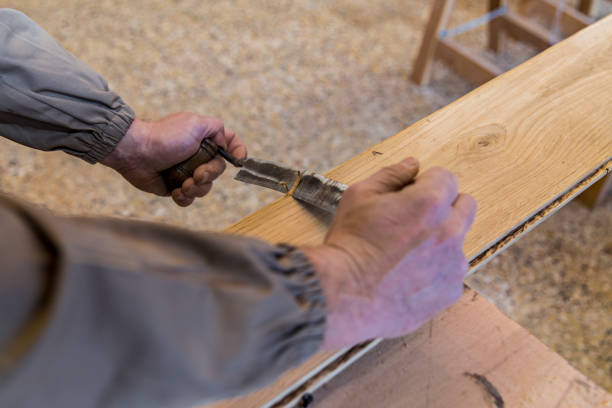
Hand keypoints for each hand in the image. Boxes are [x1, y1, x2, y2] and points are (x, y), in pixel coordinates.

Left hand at [101, 112, 246, 205]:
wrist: (136, 153)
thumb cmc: (164, 137)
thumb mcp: (195, 123)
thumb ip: (216, 127)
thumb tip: (225, 141)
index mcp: (205, 139)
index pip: (230, 143)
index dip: (238, 151)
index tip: (238, 160)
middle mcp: (199, 155)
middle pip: (219, 170)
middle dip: (209, 175)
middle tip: (196, 174)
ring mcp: (187, 172)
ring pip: (205, 187)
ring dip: (196, 189)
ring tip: (183, 184)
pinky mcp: (176, 186)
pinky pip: (190, 198)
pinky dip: (185, 197)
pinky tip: (176, 191)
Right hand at [303, 158, 476, 349]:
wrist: (342, 295)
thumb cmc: (348, 244)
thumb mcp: (359, 196)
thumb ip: (391, 175)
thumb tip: (411, 165)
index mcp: (430, 203)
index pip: (447, 177)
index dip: (425, 183)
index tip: (410, 195)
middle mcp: (449, 232)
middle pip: (465, 205)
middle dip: (444, 206)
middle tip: (414, 219)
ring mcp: (453, 264)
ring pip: (459, 240)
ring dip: (441, 240)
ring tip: (406, 252)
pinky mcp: (450, 291)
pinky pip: (451, 272)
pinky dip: (436, 270)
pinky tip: (408, 275)